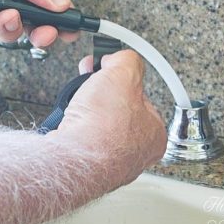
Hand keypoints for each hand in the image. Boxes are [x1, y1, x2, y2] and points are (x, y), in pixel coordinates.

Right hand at [50, 50, 167, 189]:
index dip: (123, 79)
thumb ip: (127, 60)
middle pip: (117, 111)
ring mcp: (109, 162)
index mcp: (154, 134)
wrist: (71, 159)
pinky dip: (71, 126)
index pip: (143, 99)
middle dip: (100, 92)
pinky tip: (69, 121)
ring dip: (84, 108)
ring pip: (96, 125)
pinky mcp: (84, 165)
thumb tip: (120, 58)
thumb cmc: (102, 128)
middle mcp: (135, 153)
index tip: (110, 70)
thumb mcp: (124, 73)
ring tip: (77, 102)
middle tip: (89, 82)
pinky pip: (79, 138)